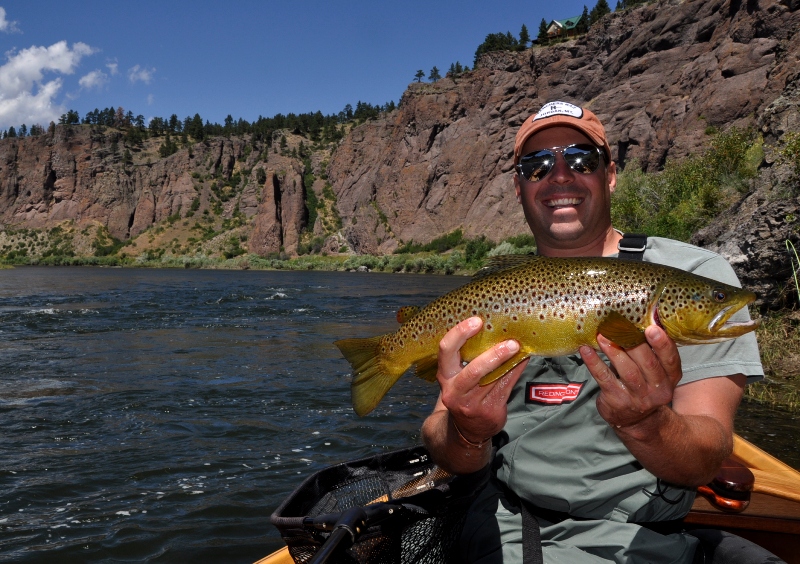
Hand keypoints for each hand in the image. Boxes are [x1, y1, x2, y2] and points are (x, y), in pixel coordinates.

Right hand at [436, 317, 527, 443]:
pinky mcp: (489, 411)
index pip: (446, 350)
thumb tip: (493, 327)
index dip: (460, 333)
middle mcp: (455, 391)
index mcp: (445, 376)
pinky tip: (523, 360)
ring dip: (509, 362)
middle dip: (493, 355)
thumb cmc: (464, 393)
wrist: (466, 430)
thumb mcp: (457, 376)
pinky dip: (515, 371)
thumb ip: (467, 357)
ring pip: (493, 379)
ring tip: (520, 347)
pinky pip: (506, 387)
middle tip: (510, 342)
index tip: (477, 321)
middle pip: (474, 370)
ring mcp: (472, 404)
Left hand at [580, 325, 681, 432]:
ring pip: (627, 371)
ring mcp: (637, 397)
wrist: (634, 420)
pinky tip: (586, 350)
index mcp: (670, 378)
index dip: (662, 344)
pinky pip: (604, 378)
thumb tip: (635, 320)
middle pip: (648, 363)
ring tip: (602, 335)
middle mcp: (657, 389)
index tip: (652, 328)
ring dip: (614, 350)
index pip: (671, 360)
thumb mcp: (655, 373)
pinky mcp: (616, 399)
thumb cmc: (643, 386)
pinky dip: (594, 362)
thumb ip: (651, 352)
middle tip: (620, 325)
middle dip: (634, 342)